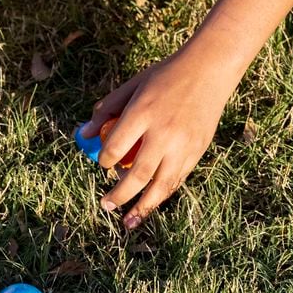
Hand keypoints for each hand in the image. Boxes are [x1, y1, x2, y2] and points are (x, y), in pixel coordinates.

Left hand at [85, 44, 243, 227]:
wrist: (209, 71)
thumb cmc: (165, 76)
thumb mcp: (133, 85)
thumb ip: (107, 108)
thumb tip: (83, 134)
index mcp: (142, 113)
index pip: (115, 148)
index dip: (105, 162)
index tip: (104, 165)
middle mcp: (163, 133)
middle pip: (137, 175)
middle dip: (119, 195)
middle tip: (105, 205)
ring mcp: (183, 145)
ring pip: (160, 186)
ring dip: (142, 207)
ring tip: (128, 221)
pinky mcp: (197, 151)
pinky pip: (176, 179)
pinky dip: (162, 193)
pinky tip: (152, 202)